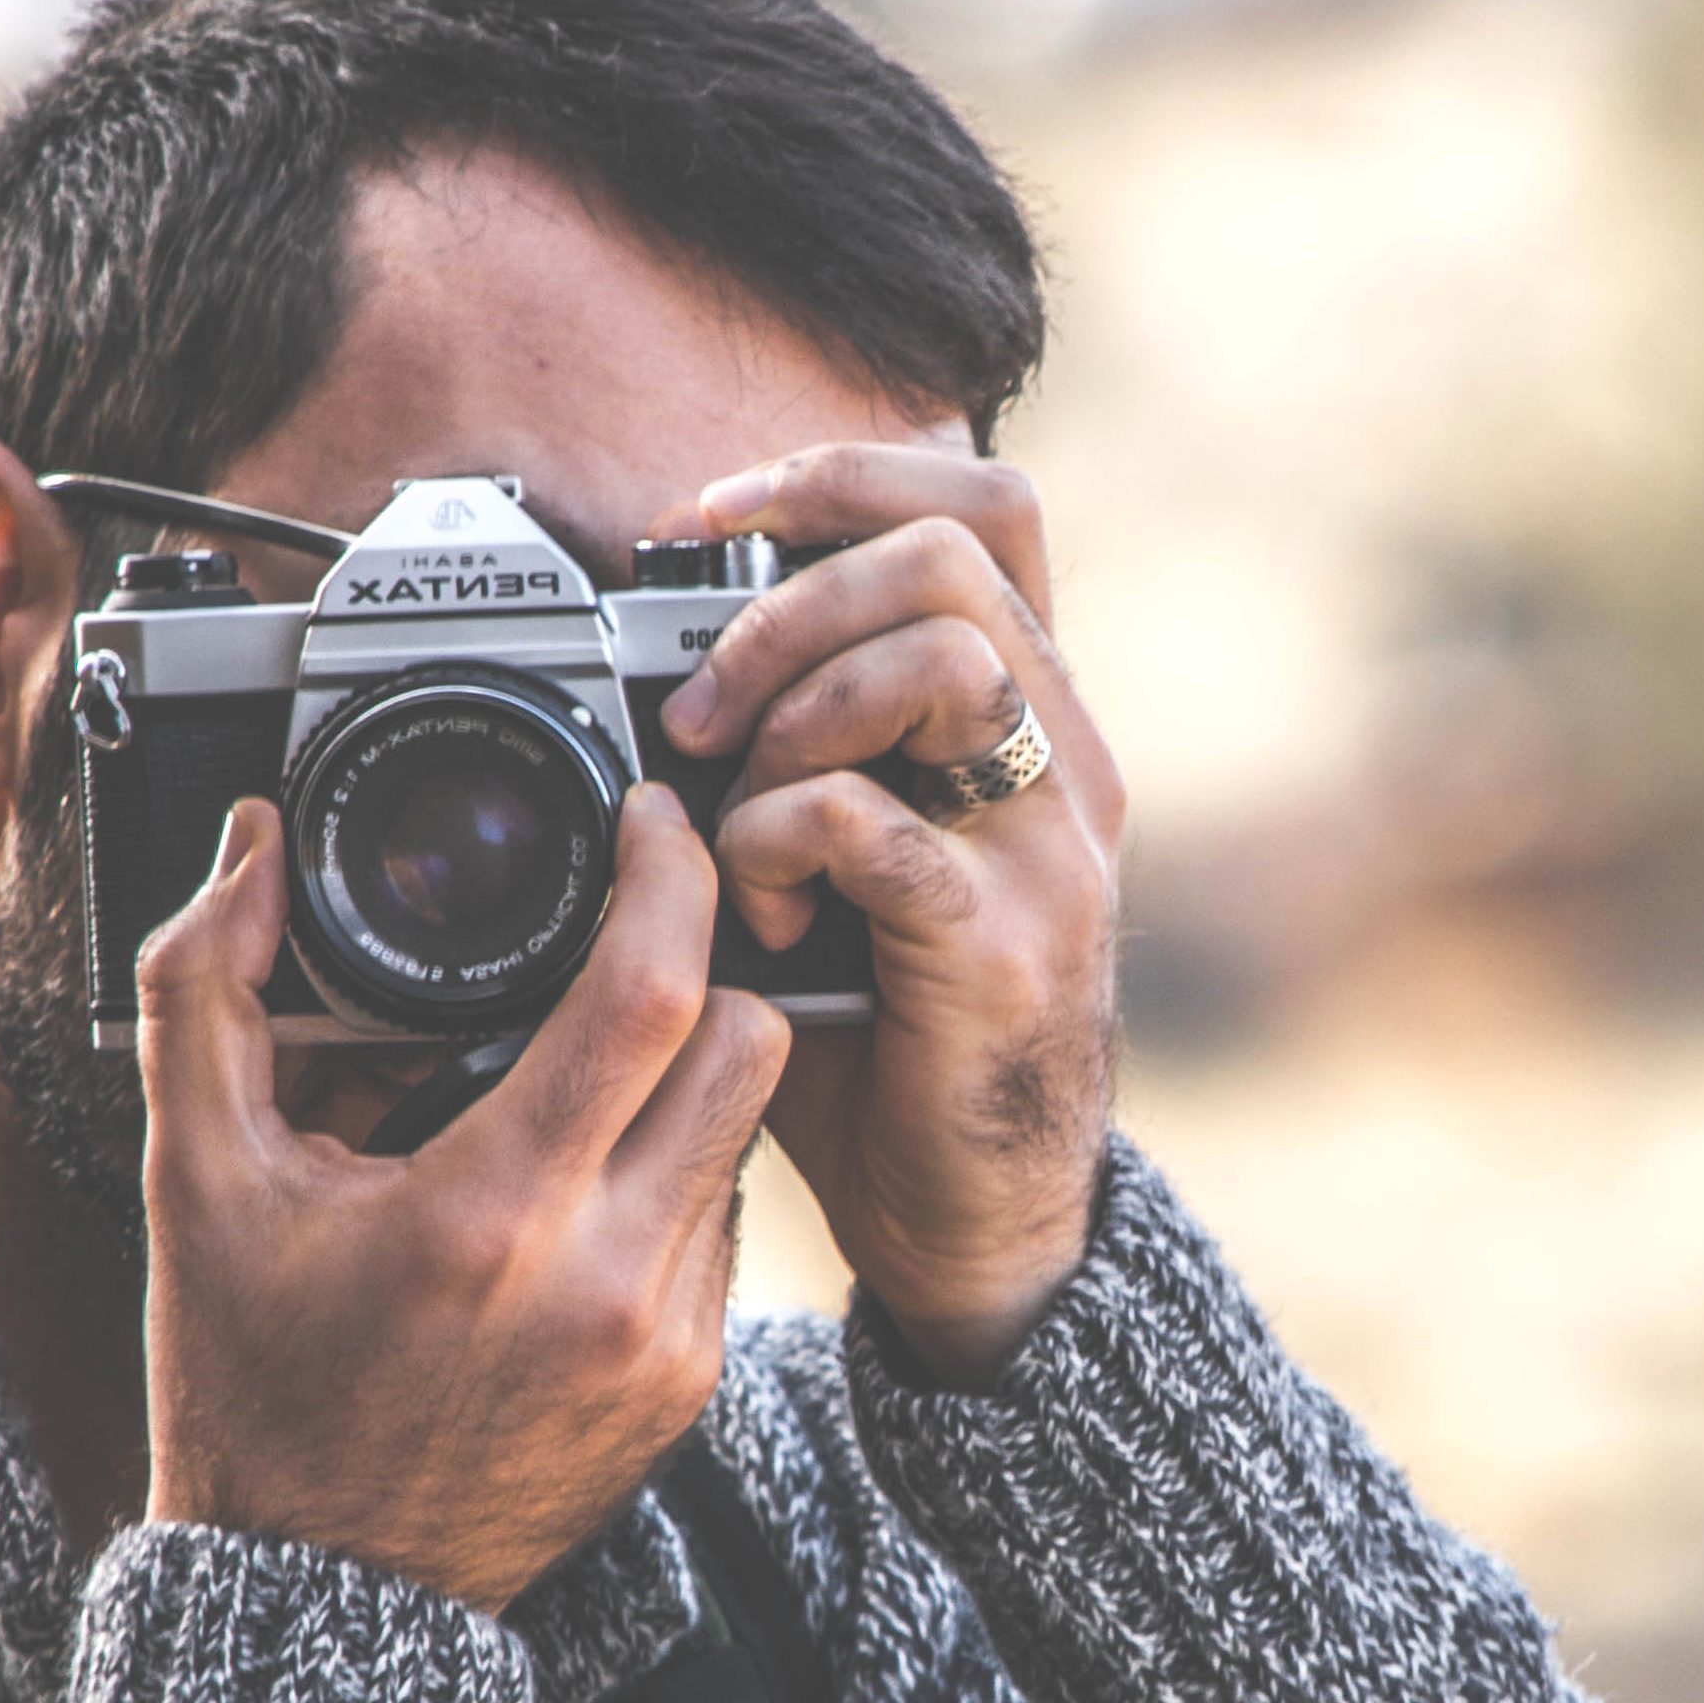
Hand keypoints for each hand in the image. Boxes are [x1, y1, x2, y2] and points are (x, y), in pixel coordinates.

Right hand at [138, 785, 789, 1608]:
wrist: (319, 1589)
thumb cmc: (249, 1387)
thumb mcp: (198, 1183)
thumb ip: (206, 994)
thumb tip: (248, 852)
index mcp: (491, 1214)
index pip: (652, 994)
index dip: (671, 878)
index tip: (652, 826)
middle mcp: (606, 1279)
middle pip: (748, 1047)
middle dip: (699, 974)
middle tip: (624, 946)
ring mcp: (666, 1341)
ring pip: (742, 1134)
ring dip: (681, 1083)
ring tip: (571, 1089)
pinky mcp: (692, 1386)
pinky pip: (722, 1228)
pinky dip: (667, 1184)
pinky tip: (572, 1200)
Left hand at [654, 436, 1127, 1384]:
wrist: (978, 1223)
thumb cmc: (890, 1036)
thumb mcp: (842, 859)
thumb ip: (790, 756)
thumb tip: (640, 677)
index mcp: (1030, 716)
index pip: (983, 505)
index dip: (839, 480)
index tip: (706, 528)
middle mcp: (1063, 760)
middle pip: (951, 556)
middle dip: (786, 602)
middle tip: (697, 711)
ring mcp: (1049, 850)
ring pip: (941, 658)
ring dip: (792, 714)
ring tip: (732, 808)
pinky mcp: (1003, 946)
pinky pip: (877, 827)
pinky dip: (781, 842)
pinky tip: (760, 911)